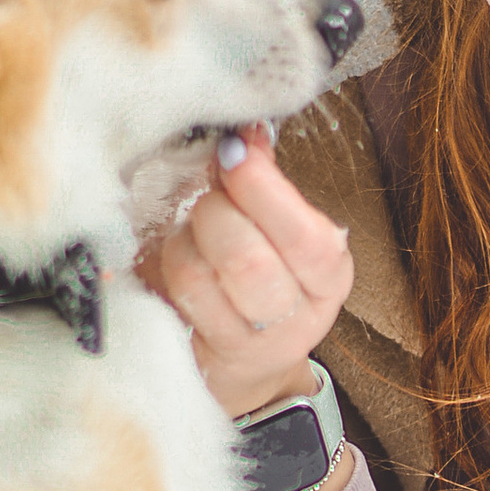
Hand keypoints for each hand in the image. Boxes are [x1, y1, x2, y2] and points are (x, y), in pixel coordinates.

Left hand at [138, 127, 355, 422]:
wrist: (247, 357)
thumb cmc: (262, 271)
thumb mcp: (278, 227)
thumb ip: (263, 180)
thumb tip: (246, 131)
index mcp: (328, 276)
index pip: (302, 236)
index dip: (261, 188)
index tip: (233, 151)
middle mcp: (296, 319)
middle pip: (246, 260)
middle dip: (215, 211)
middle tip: (209, 194)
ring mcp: (245, 347)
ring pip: (196, 276)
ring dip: (183, 238)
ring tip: (193, 230)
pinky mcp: (197, 359)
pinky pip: (165, 299)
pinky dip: (162, 264)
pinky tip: (176, 258)